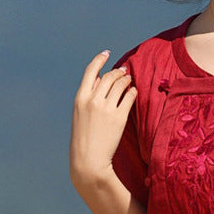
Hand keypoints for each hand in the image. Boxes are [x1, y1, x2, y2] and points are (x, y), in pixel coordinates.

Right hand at [69, 51, 136, 189]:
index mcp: (80, 98)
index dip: (100, 59)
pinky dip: (133, 92)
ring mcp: (106, 108)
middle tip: (124, 71)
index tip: (107, 53)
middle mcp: (93, 100)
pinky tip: (134, 92)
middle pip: (109, 76)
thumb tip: (100, 80)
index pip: (90, 71)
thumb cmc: (83, 138)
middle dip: (118, 72)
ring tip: (129, 80)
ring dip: (126, 80)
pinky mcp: (119, 117)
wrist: (89, 160)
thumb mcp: (79, 114)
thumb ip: (88, 97)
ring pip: (120, 84)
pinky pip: (130, 97)